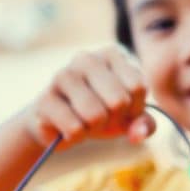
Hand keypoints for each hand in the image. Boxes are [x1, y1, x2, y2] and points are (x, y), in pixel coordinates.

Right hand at [24, 46, 154, 148]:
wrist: (61, 124)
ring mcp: (62, 75)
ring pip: (96, 115)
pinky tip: (70, 127)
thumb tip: (139, 134)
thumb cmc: (104, 112)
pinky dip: (78, 136)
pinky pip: (75, 128)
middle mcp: (86, 58)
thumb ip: (145, 123)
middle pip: (118, 101)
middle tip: (104, 117)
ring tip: (87, 121)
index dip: (135, 108)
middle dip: (115, 119)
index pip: (138, 86)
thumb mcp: (131, 117)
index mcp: (112, 54)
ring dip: (96, 128)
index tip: (125, 109)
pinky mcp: (44, 99)